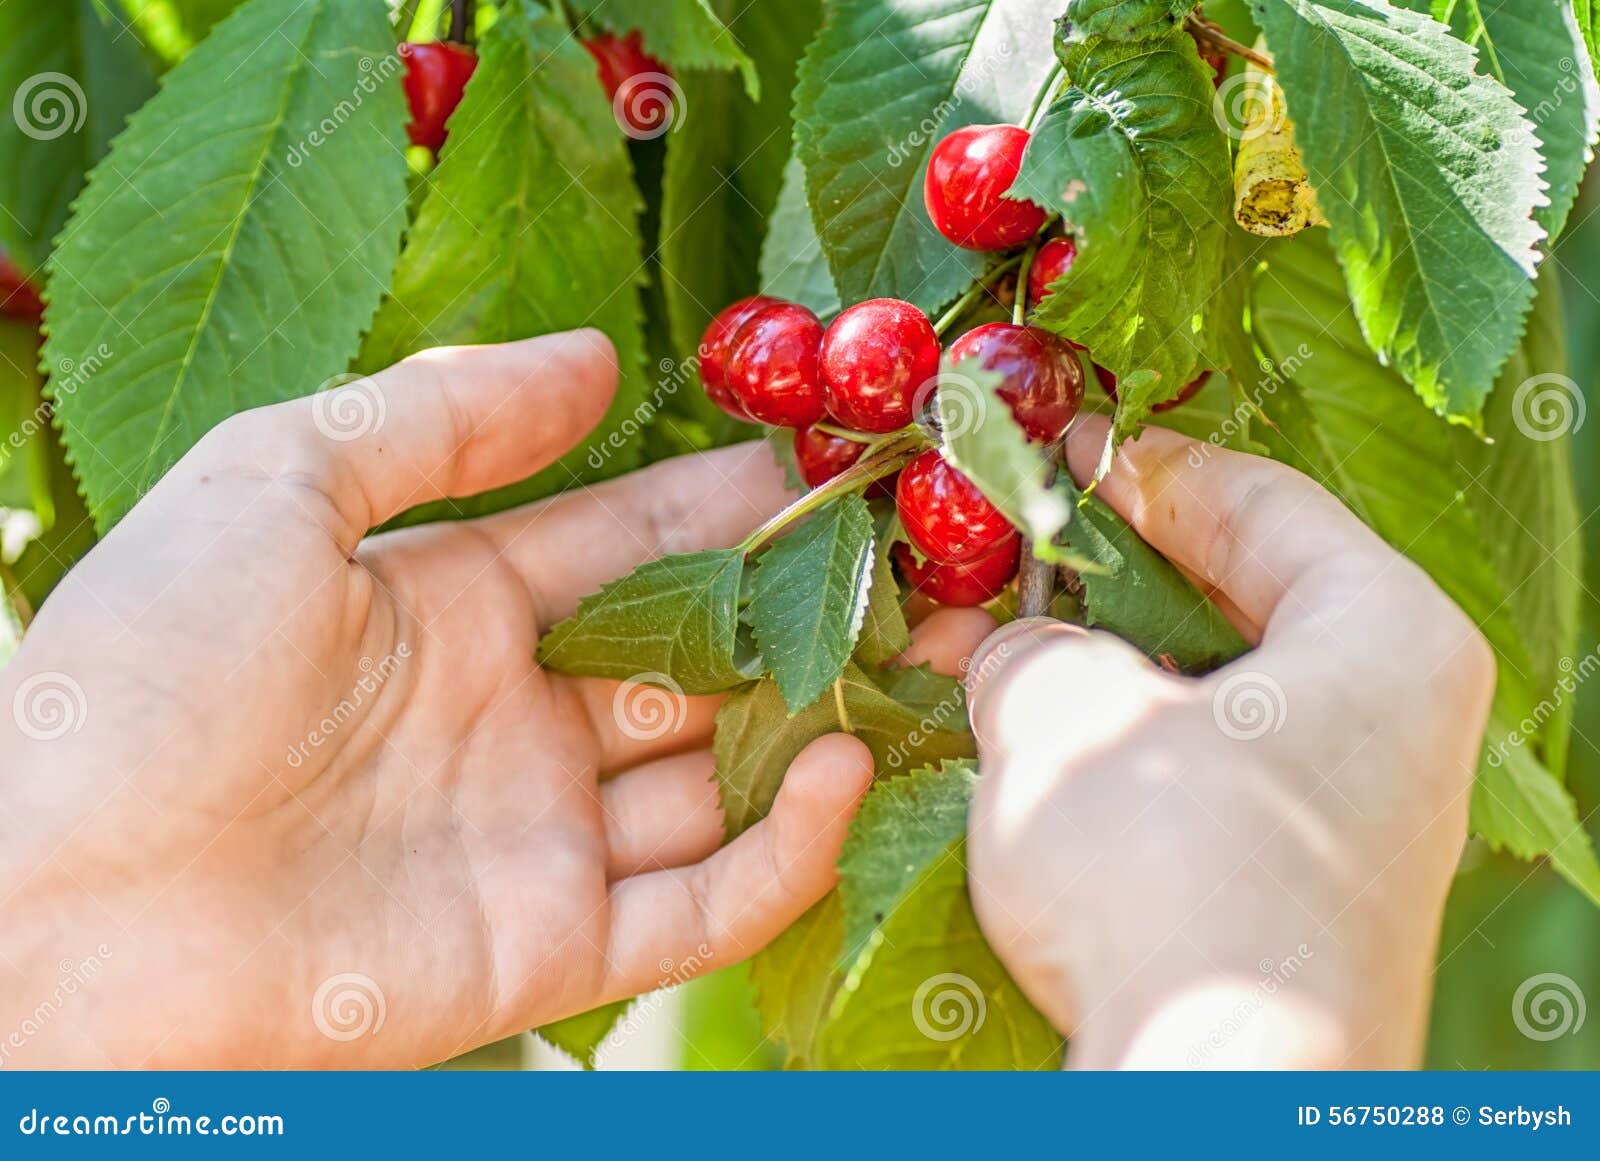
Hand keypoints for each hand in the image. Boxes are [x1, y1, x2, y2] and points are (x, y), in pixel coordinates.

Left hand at [0, 331, 873, 1067]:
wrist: (52, 902)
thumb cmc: (144, 672)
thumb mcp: (277, 483)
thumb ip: (442, 420)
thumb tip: (596, 355)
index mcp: (455, 608)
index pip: (635, 544)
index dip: (735, 506)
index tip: (839, 465)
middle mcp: (514, 721)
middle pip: (699, 659)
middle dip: (811, 612)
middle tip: (929, 562)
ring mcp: (537, 838)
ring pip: (722, 777)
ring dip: (824, 720)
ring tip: (935, 656)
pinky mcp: (548, 949)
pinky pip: (703, 902)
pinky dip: (785, 847)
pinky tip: (839, 767)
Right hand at [964, 418, 1494, 1068]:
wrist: (1214, 1089)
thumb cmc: (1162, 860)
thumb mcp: (1061, 709)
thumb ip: (1027, 645)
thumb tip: (1009, 652)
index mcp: (1384, 633)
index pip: (1258, 500)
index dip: (1140, 465)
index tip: (1055, 452)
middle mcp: (1393, 720)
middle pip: (1233, 603)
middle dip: (1098, 584)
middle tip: (997, 562)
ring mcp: (1350, 816)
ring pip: (1204, 700)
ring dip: (1092, 675)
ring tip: (981, 660)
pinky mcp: (1297, 894)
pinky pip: (1199, 782)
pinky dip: (1114, 755)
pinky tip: (1023, 752)